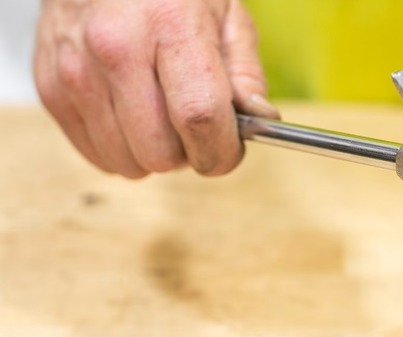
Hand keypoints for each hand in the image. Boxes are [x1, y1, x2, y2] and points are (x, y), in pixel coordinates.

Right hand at [34, 0, 276, 177]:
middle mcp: (115, 48)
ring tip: (160, 115)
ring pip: (127, 162)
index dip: (222, 151)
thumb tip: (258, 122)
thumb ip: (247, 73)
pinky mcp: (51, 87)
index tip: (229, 151)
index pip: (200, 117)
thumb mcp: (227, 14)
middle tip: (194, 126)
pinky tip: (131, 115)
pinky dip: (120, 148)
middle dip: (188, 153)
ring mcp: (76, 70)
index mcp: (170, 25)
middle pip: (160, 151)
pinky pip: (95, 154)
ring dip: (152, 153)